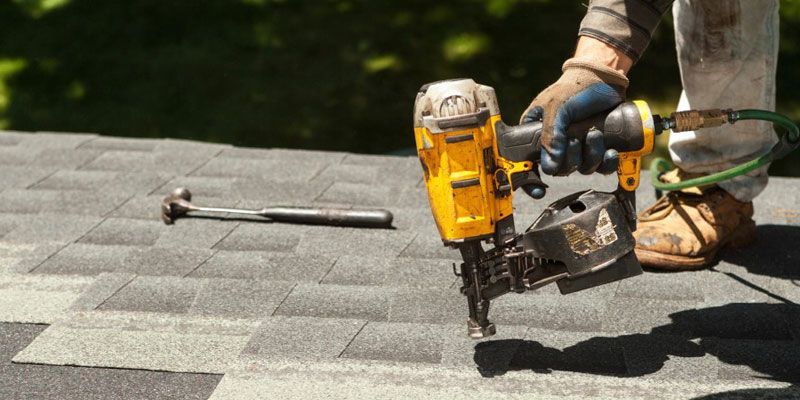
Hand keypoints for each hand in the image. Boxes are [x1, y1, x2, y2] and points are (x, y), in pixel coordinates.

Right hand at [521, 43, 630, 175]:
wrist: (605, 77)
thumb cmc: (575, 86)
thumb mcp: (557, 107)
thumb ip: (550, 135)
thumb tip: (549, 166)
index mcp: (536, 133)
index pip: (526, 162)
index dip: (530, 180)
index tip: (539, 189)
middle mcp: (555, 143)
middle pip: (559, 169)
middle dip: (572, 159)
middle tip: (576, 140)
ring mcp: (577, 146)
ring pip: (581, 168)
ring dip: (591, 156)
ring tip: (595, 135)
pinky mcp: (596, 147)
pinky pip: (600, 167)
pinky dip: (606, 163)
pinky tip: (610, 152)